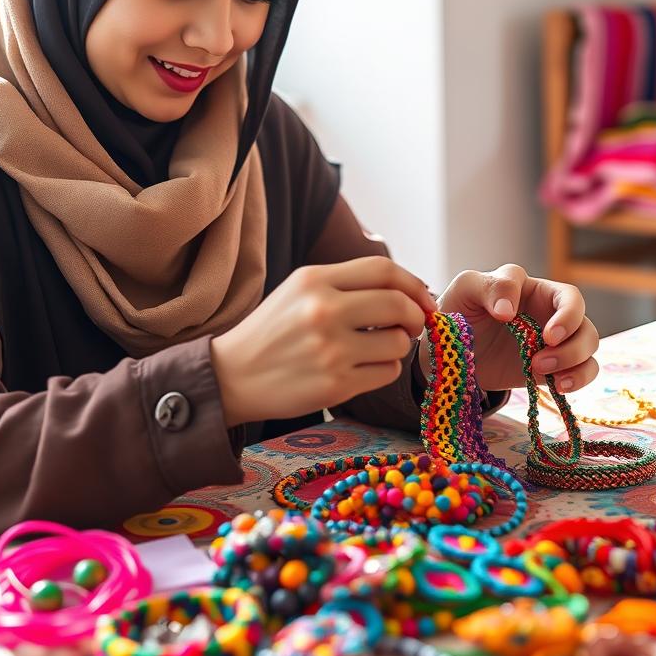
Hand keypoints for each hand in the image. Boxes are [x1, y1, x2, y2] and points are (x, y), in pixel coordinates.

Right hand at [211, 255, 435, 425]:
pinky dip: (383, 369)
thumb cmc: (272, 331)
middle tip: (411, 326)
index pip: (384, 270)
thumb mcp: (299, 290)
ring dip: (398, 346)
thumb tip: (410, 292)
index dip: (413, 283)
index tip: (423, 298)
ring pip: (398, 342)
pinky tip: (362, 368)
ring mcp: (330, 349)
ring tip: (376, 348)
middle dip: (415, 316)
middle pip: (399, 304)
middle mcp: (323, 310)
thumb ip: (347, 284)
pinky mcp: (335, 385)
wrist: (232, 375)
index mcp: (314, 280)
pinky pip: (386, 372)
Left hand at [434, 264, 598, 392]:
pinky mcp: (550, 367)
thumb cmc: (460, 311)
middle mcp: (549, 312)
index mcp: (534, 289)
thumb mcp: (466, 289)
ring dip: (574, 359)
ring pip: (588, 345)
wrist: (449, 351)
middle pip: (583, 321)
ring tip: (540, 369)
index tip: (536, 331)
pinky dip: (579, 379)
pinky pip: (583, 371)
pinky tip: (560, 386)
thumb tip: (508, 311)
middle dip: (571, 339)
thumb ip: (491, 287)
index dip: (564, 315)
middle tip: (542, 353)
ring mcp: (552, 341)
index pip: (567, 296)